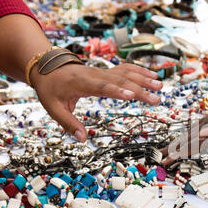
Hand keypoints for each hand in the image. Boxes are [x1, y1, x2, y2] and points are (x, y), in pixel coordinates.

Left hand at [31, 63, 162, 141]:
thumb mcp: (54, 109)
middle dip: (140, 89)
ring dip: (144, 78)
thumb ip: (69, 124)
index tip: (131, 96)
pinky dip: (140, 71)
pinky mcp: (107, 71)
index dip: (117, 90)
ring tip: (160, 85)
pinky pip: (126, 68)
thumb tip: (82, 140)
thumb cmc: (51, 89)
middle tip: (156, 99)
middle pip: (121, 80)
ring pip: (127, 72)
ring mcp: (103, 71)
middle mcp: (96, 75)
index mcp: (83, 83)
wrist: (47, 67)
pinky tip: (153, 75)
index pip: (102, 86)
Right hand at [160, 72, 207, 165]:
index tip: (166, 160)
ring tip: (164, 150)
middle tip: (159, 159)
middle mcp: (206, 126)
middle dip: (171, 150)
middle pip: (185, 140)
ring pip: (187, 134)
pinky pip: (193, 128)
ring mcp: (206, 121)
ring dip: (176, 143)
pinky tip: (181, 138)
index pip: (192, 145)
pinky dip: (185, 135)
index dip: (178, 154)